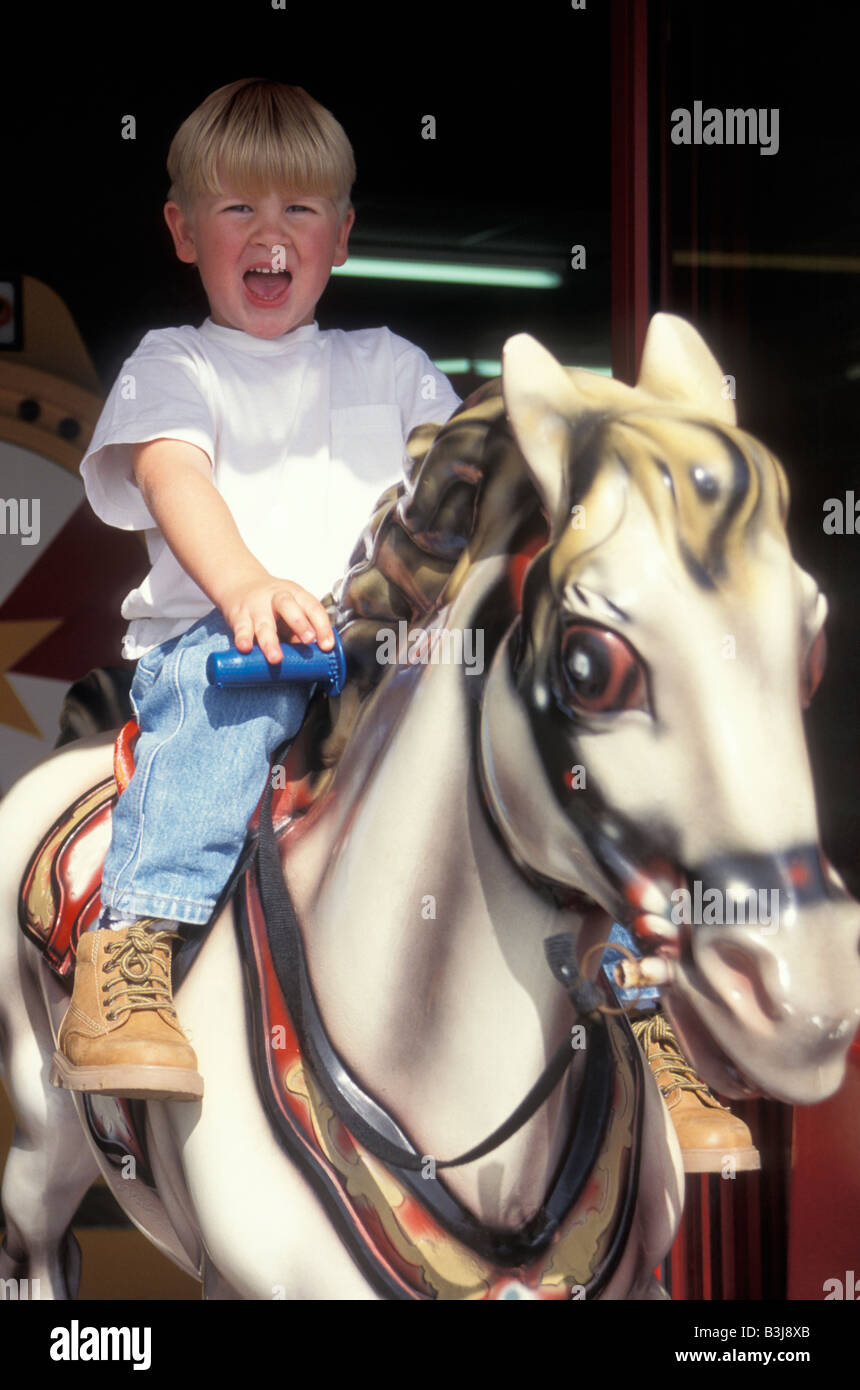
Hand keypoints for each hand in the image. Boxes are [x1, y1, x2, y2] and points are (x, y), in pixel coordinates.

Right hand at [220, 577, 334, 664]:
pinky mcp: (238, 616)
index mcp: (295, 594)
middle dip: (300, 623)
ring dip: (270, 641)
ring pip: (264, 623)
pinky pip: (241, 628)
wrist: (240, 584)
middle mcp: (276, 597)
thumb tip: (311, 653)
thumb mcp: (291, 610)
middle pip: (288, 606)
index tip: (327, 645)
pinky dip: (243, 639)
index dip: (322, 626)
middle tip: (309, 640)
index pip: (312, 607)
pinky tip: (246, 648)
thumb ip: (300, 630)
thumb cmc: (271, 602)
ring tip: (275, 658)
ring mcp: (256, 607)